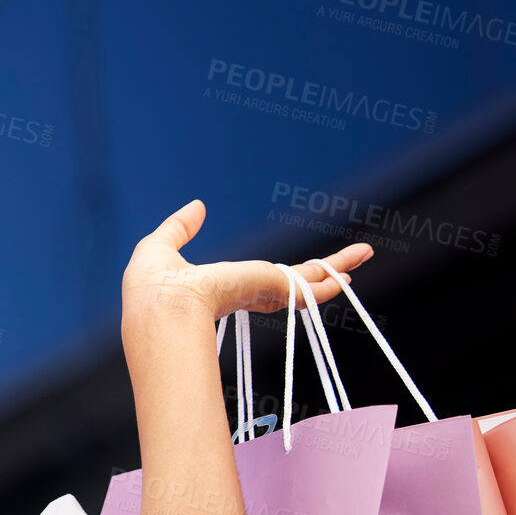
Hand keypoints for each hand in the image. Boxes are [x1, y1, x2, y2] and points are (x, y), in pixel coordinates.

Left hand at [121, 199, 372, 327]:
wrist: (164, 307)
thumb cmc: (152, 285)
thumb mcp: (162, 246)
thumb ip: (180, 227)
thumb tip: (198, 207)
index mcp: (223, 288)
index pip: (257, 283)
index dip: (278, 277)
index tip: (297, 271)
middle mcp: (248, 295)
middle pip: (292, 285)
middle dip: (318, 275)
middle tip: (346, 269)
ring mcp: (263, 295)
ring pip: (308, 284)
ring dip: (336, 269)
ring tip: (362, 256)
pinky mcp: (273, 290)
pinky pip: (310, 287)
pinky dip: (331, 278)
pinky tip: (351, 273)